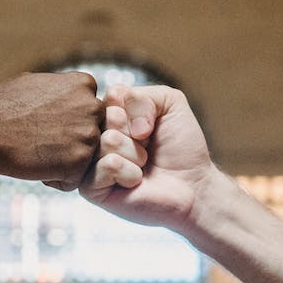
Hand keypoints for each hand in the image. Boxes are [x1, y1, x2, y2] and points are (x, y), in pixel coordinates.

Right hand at [0, 72, 102, 190]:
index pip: (89, 111)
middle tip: (39, 139)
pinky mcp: (79, 162)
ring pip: (85, 158)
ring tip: (36, 152)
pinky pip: (73, 180)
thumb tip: (75, 92)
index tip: (43, 122)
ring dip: (63, 161)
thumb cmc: (2, 106)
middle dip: (70, 141)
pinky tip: (35, 166)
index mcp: (84, 84)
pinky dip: (55, 179)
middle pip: (91, 134)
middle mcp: (93, 107)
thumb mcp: (38, 82)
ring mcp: (89, 135)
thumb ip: (64, 89)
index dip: (66, 121)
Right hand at [80, 85, 216, 230]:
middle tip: (146, 146)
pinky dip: (130, 172)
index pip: (114, 94)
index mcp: (109, 113)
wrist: (192, 184)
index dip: (139, 109)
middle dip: (136, 131)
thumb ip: (142, 95)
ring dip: (136, 153)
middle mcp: (96, 135)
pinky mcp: (91, 188)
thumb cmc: (180, 146)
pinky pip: (109, 165)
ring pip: (109, 140)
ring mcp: (90, 161)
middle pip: (108, 115)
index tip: (149, 126)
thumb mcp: (170, 104)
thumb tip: (120, 118)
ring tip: (143, 164)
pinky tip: (136, 181)